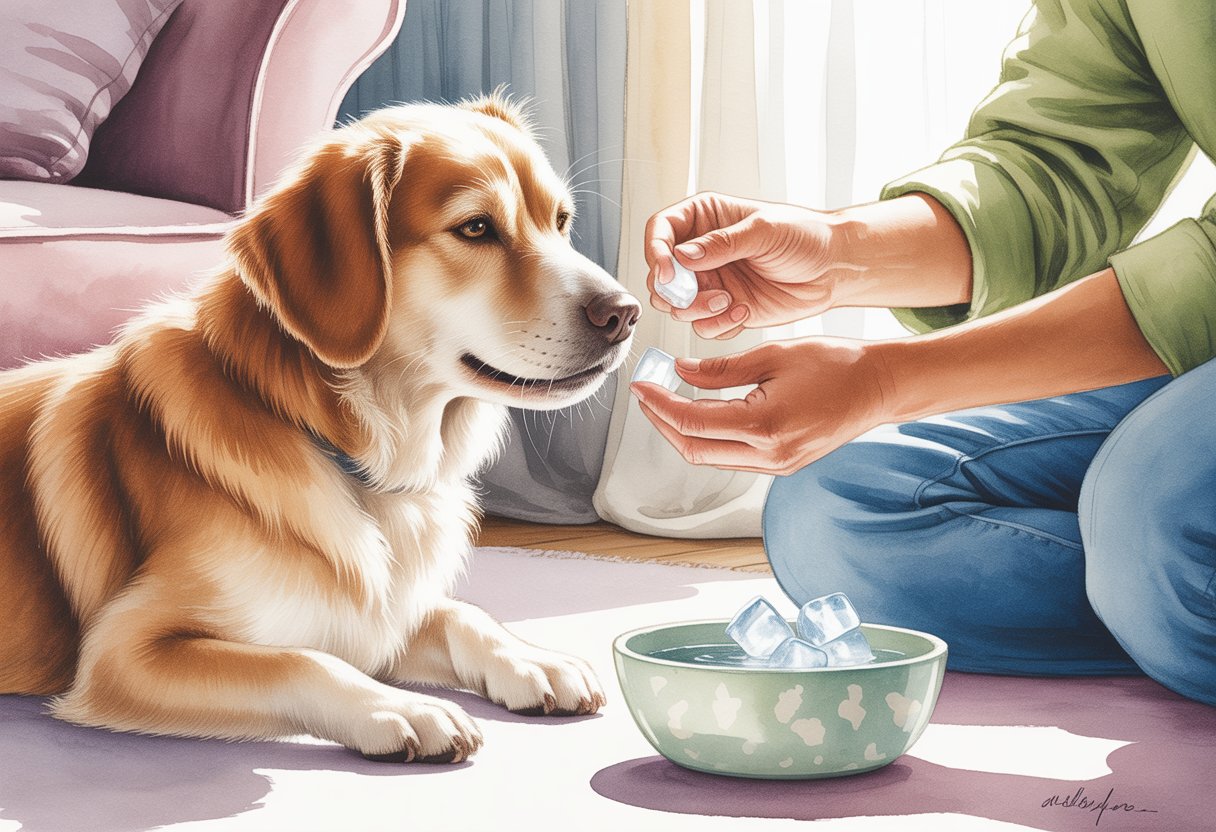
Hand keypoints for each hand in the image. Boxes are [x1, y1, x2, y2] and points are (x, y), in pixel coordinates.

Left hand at [629, 338, 890, 474]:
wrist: (879, 387)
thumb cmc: (837, 363)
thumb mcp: (772, 354)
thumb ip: (721, 369)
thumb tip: (680, 372)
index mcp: (764, 425)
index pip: (692, 421)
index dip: (659, 403)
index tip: (641, 384)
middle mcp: (769, 454)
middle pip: (694, 448)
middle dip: (662, 423)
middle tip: (646, 395)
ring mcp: (777, 465)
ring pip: (711, 457)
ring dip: (683, 432)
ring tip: (667, 402)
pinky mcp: (783, 464)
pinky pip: (732, 457)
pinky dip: (709, 437)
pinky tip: (701, 412)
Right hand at [645, 193, 844, 339]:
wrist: (834, 270)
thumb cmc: (806, 235)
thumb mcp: (763, 230)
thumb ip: (720, 244)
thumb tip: (682, 256)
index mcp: (706, 218)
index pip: (660, 230)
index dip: (655, 251)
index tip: (669, 272)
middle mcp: (702, 252)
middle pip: (660, 275)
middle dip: (673, 291)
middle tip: (697, 295)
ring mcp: (711, 282)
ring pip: (677, 306)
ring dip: (696, 310)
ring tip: (727, 302)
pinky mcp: (724, 310)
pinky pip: (703, 326)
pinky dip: (718, 326)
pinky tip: (744, 311)